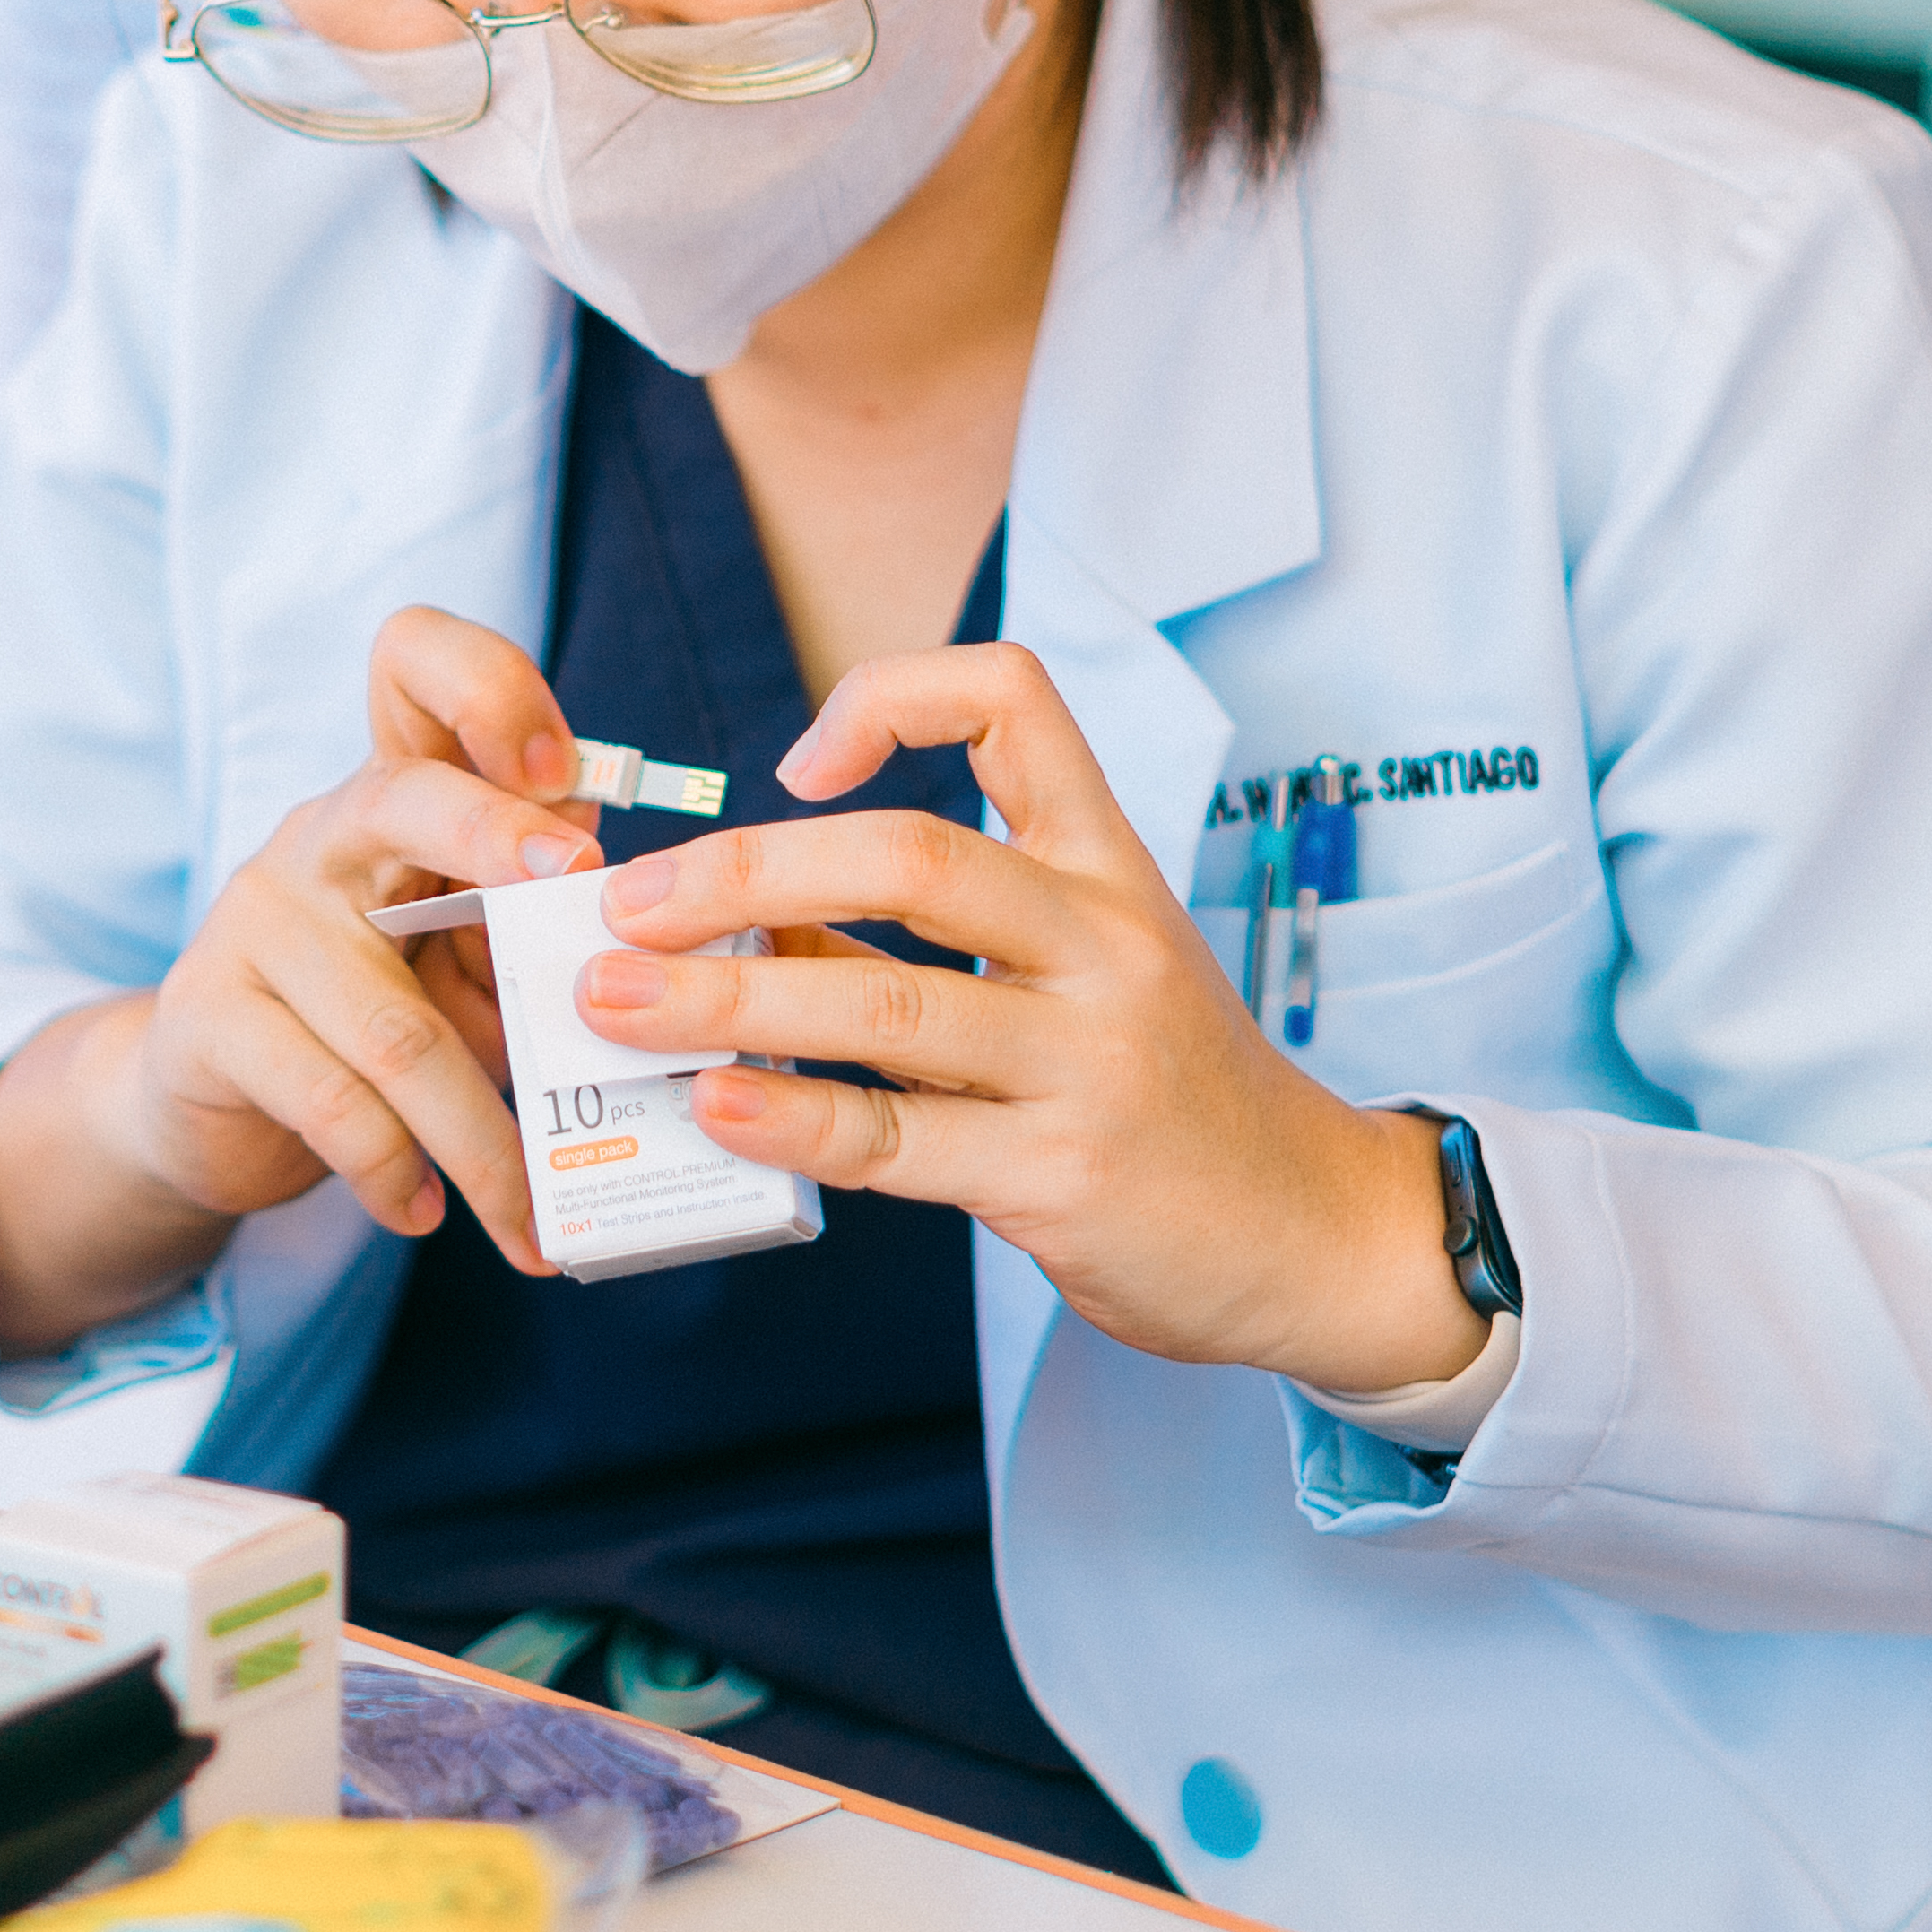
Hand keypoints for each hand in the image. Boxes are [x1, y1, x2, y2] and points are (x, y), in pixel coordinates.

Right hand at [27, 607, 601, 1281]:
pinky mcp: (210, 1020)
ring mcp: (257, 920)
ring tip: (535, 1222)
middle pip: (403, 794)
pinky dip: (398, 1173)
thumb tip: (654, 922)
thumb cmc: (374, 1018)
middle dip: (499, 834)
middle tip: (586, 889)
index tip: (563, 769)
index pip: (411, 666)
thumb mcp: (462, 956)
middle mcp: (320, 836)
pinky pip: (334, 1104)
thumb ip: (536, 923)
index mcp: (396, 800)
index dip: (489, 687)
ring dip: (485, 1142)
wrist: (208, 1104)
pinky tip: (426, 1212)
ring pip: (399, 1028)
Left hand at [566, 644, 1484, 1390]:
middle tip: (625, 903)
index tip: (797, 762)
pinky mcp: (1064, 1175)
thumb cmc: (1173, 1093)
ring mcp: (1089, 1061)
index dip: (892, 699)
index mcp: (1107, 867)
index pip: (1013, 704)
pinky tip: (713, 1106)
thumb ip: (924, 941)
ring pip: (883, 1004)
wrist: (1315, 1232)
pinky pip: (899, 1136)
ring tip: (615, 1004)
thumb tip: (739, 919)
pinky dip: (791, 1117)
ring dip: (726, 1000)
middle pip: (911, 856)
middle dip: (744, 870)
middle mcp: (1104, 945)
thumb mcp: (1079, 978)